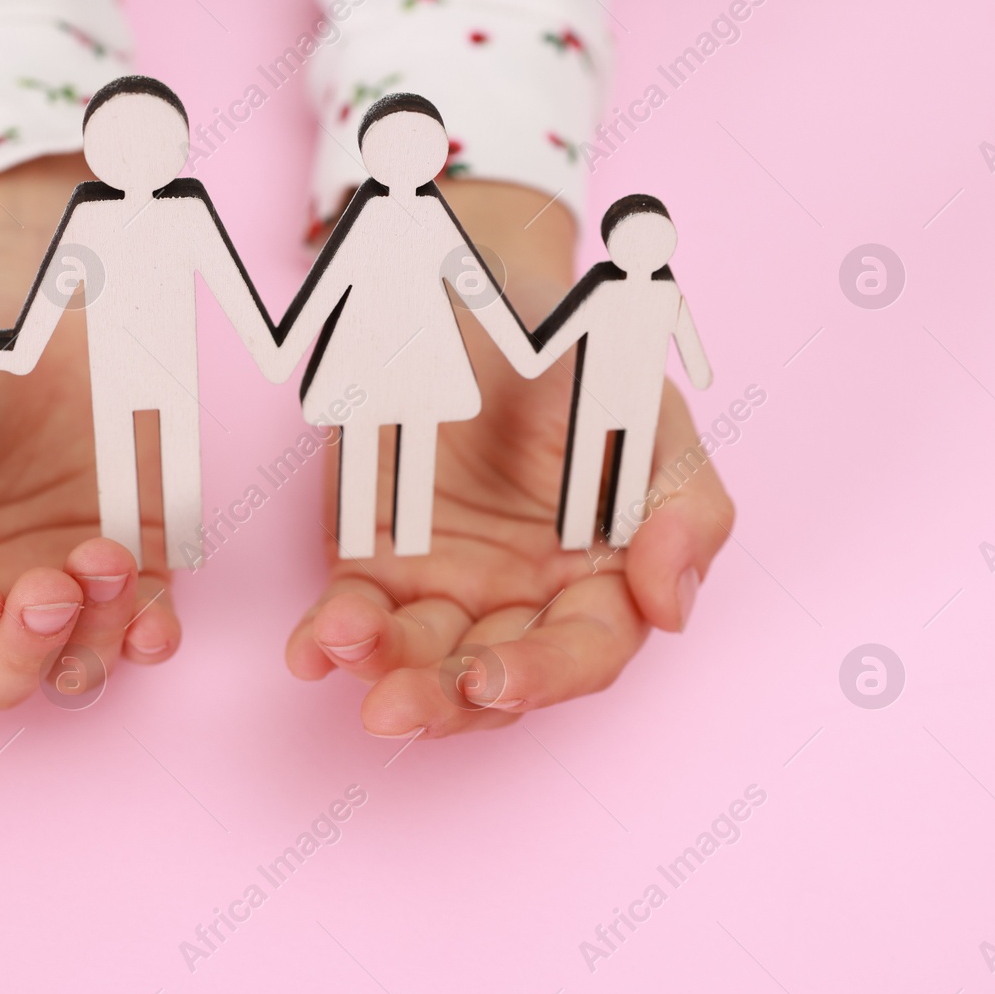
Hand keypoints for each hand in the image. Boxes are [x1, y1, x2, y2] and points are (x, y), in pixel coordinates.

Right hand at [0, 156, 179, 705]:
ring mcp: (55, 574)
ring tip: (103, 561)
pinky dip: (148, 635)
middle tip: (49, 591)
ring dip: (89, 636)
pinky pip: (142, 624)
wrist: (28, 289)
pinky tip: (152, 623)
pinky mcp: (129, 555)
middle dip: (21, 648)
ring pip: (70, 659)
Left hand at [285, 180, 734, 736]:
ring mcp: (446, 586)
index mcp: (601, 578)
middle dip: (444, 699)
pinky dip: (328, 637)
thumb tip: (672, 609)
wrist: (477, 289)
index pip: (582, 653)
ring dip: (380, 666)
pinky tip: (309, 648)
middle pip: (493, 679)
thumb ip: (685, 512)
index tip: (488, 677)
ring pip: (418, 658)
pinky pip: (352, 613)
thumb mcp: (647, 417)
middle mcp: (524, 599)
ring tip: (342, 643)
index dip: (541, 676)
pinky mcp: (375, 561)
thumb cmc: (574, 357)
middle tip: (395, 704)